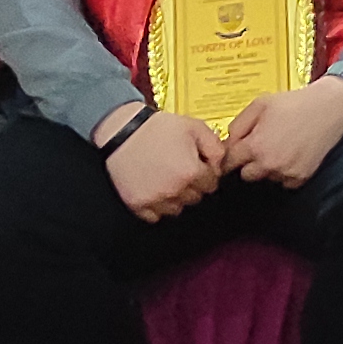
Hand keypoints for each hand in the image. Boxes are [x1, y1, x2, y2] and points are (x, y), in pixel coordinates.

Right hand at [105, 104, 226, 221]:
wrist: (121, 130)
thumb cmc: (156, 128)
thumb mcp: (194, 127)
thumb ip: (215, 147)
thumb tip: (220, 167)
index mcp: (191, 172)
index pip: (211, 185)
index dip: (206, 173)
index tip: (197, 166)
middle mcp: (174, 190)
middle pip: (195, 198)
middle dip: (192, 185)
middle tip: (179, 168)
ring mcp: (154, 199)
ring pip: (177, 209)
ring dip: (175, 197)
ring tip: (165, 177)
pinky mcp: (137, 204)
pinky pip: (155, 216)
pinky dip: (157, 206)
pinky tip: (153, 188)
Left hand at [223, 74, 342, 186]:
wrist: (330, 107)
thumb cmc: (296, 103)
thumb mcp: (260, 104)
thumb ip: (238, 124)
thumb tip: (228, 142)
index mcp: (255, 146)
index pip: (229, 162)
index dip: (230, 156)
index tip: (234, 153)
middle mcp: (269, 164)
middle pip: (246, 174)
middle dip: (249, 162)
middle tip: (261, 145)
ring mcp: (287, 172)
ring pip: (267, 178)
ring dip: (268, 167)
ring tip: (281, 146)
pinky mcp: (302, 177)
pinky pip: (285, 181)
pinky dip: (286, 171)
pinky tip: (292, 153)